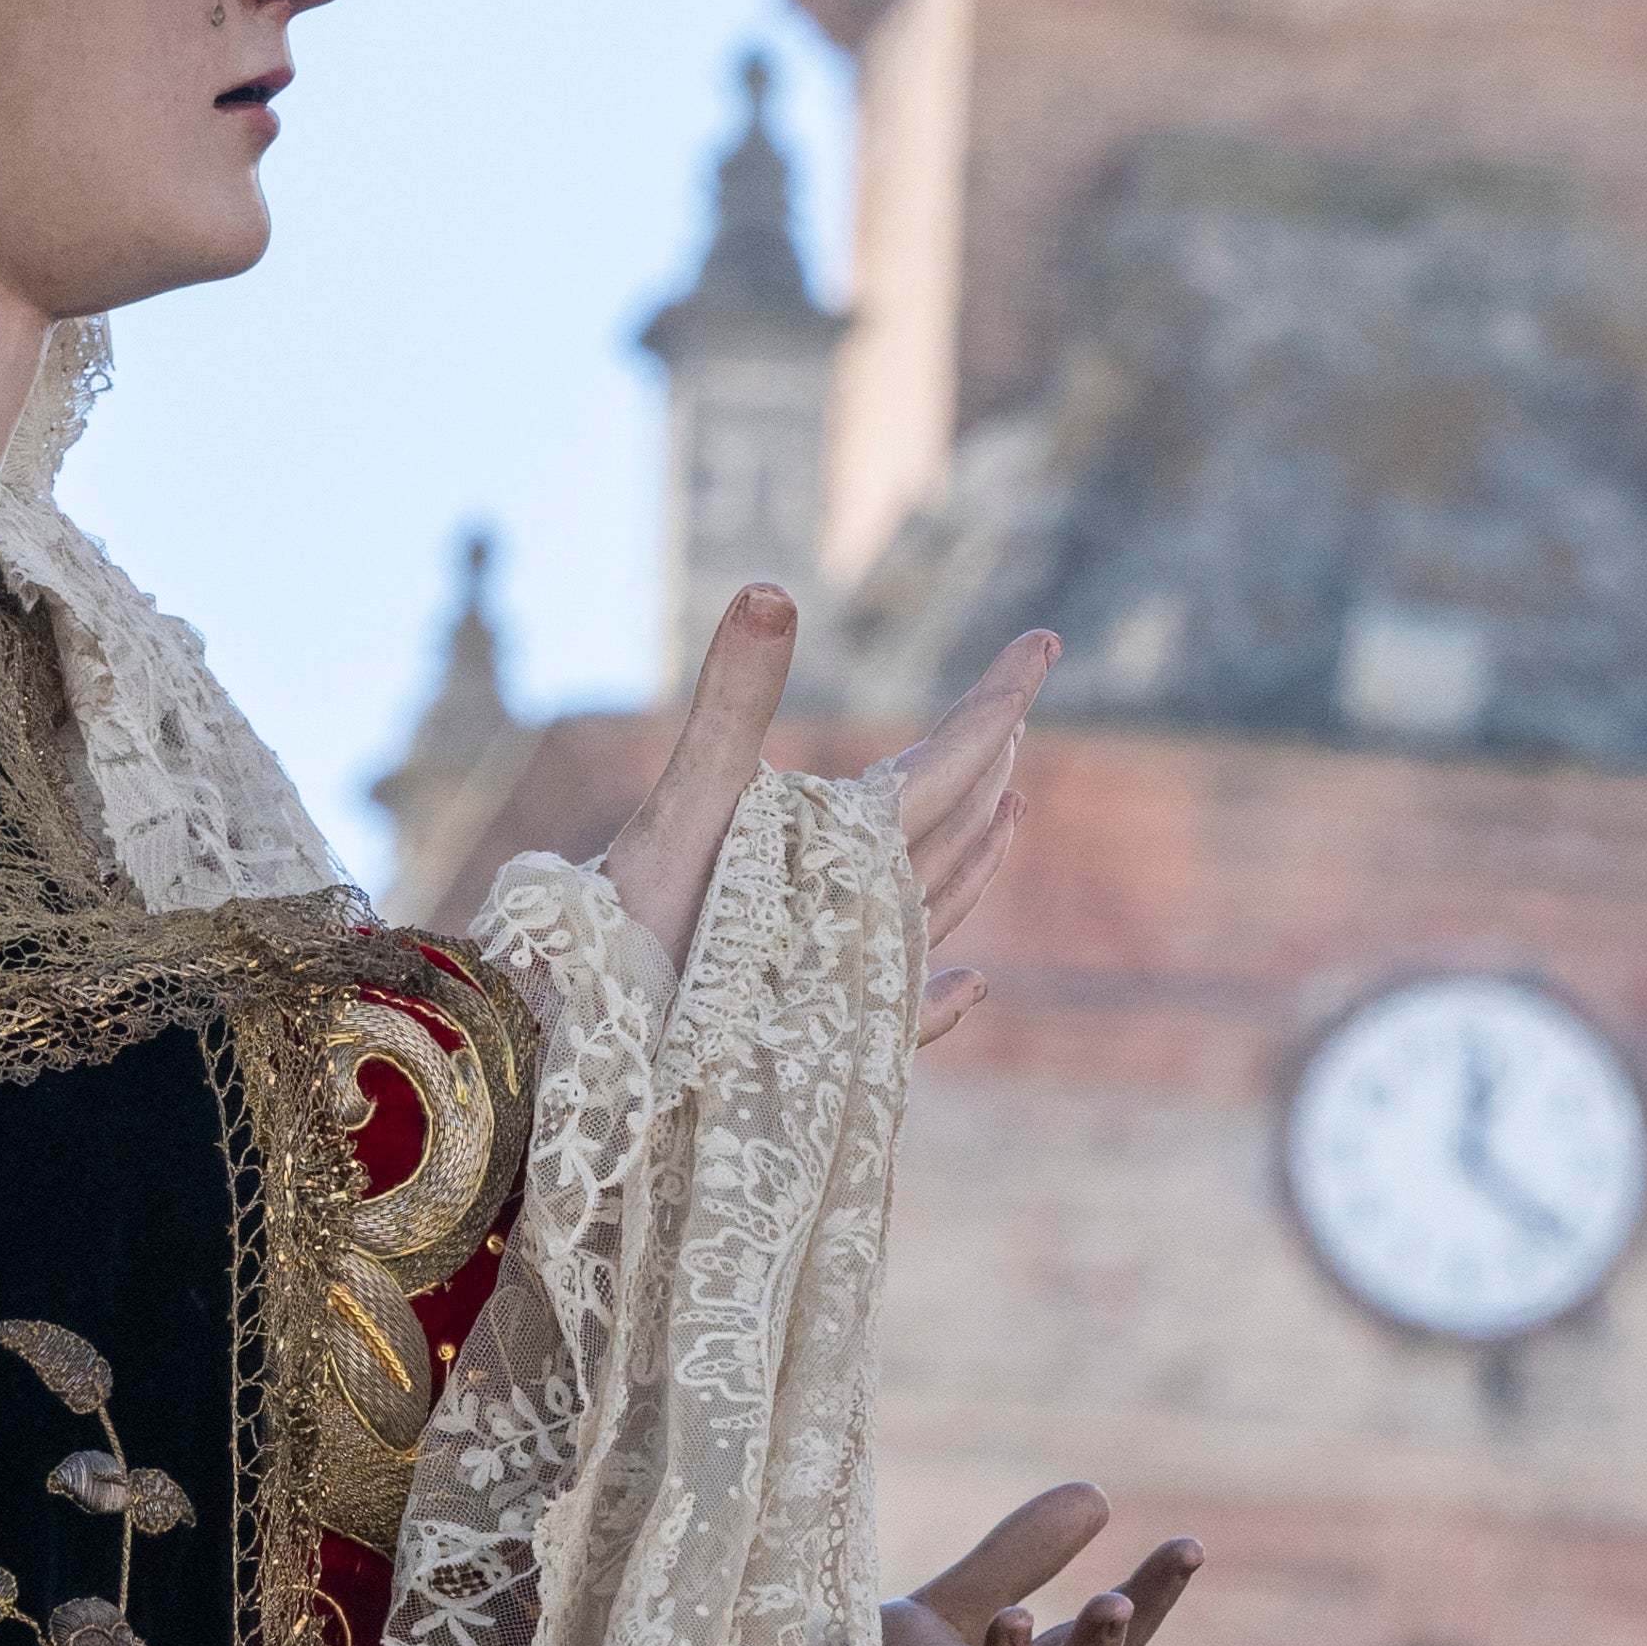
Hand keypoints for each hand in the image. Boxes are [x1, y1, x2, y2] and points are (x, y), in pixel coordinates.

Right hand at [587, 605, 1063, 1044]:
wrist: (597, 1053)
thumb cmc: (638, 928)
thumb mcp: (688, 800)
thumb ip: (732, 700)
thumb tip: (772, 591)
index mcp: (857, 852)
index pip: (955, 759)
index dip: (1001, 695)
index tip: (1049, 638)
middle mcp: (874, 914)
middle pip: (960, 822)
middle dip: (990, 756)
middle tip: (1015, 702)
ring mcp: (855, 976)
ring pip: (943, 899)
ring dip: (982, 847)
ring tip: (1012, 807)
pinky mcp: (821, 1027)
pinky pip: (908, 1001)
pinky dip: (944, 986)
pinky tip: (972, 983)